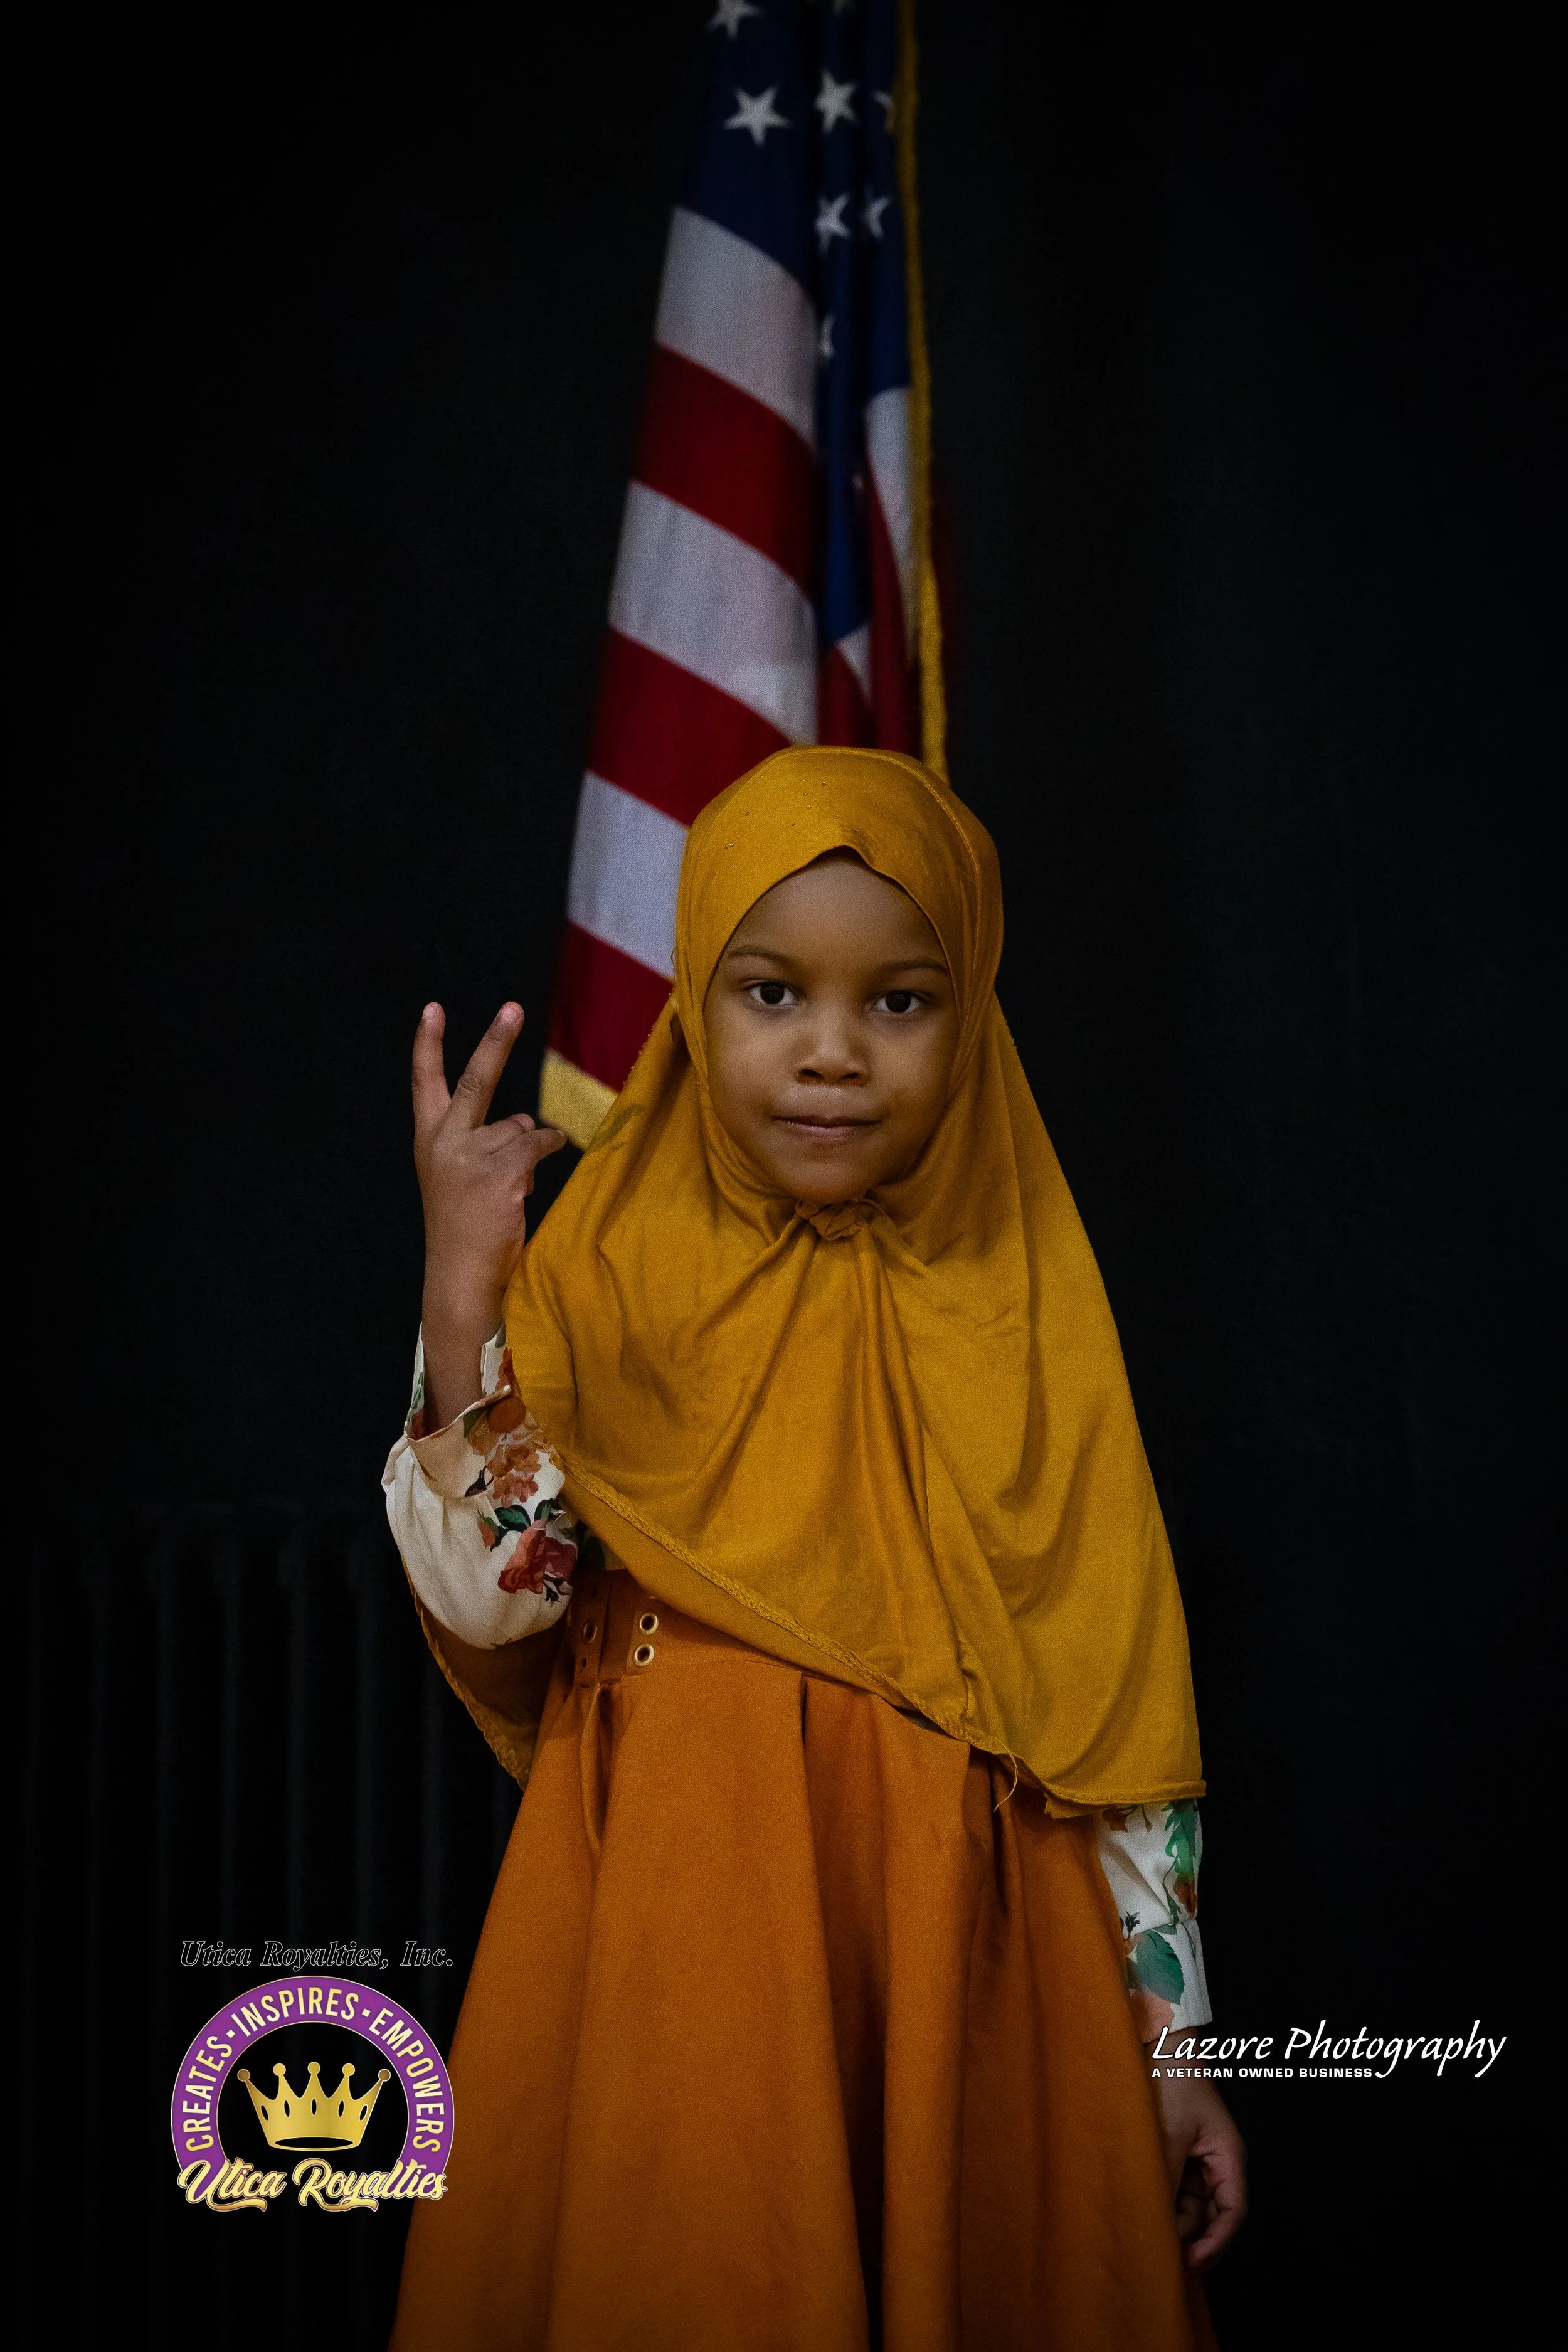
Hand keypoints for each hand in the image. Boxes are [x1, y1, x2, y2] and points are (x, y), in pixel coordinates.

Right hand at [412, 1002, 564, 1427]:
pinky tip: (530, 1181)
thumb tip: (528, 1122)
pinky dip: (547, 1151)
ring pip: (521, 1126)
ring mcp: (473, 1155)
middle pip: (476, 1080)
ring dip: (528, 1147)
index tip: (431, 1008)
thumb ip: (484, 1142)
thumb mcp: (459, 1176)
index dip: (427, 1045)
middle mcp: (445, 1141)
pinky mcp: (503, 1171)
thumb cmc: (463, 1225)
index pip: (424, 1083)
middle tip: (513, 1008)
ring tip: (511, 1185)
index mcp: (429, 1140)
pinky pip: (540, 1144)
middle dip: (496, 1040)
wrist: (460, 1273)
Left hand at [1150, 2063, 1246, 2271]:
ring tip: (1147, 2239)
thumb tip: (1157, 2220)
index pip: (1232, 2211)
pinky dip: (1161, 2202)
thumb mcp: (1169, 2132)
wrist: (1156, 2039)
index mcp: (1227, 2156)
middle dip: (1192, 2239)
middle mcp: (1215, 2162)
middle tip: (1163, 2260)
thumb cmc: (1171, 2079)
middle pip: (1211, 2215)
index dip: (1215, 2242)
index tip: (1190, 2260)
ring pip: (1190, 2205)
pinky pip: (1173, 2188)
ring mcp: (1195, 2157)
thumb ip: (1167, 2177)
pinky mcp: (1175, 2151)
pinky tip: (1143, 2213)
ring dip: (1173, 2222)